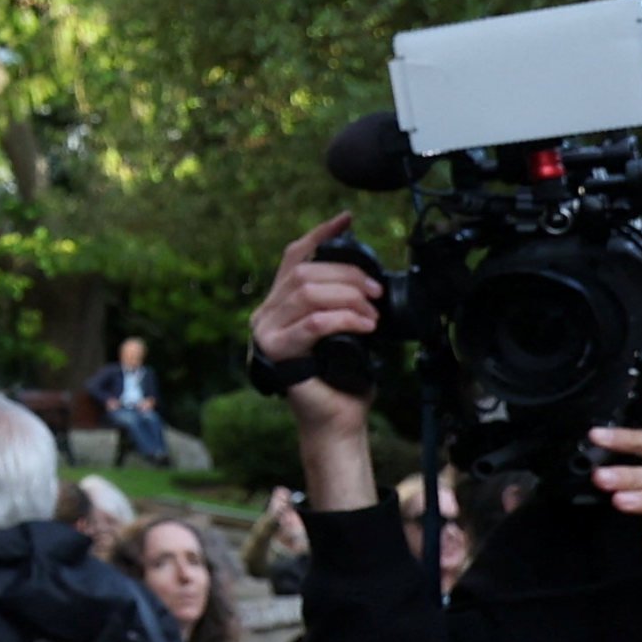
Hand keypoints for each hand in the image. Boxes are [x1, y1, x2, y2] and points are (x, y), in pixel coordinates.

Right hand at [249, 215, 382, 510]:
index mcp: (279, 304)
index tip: (347, 220)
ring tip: (371, 315)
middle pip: (305, 271)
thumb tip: (365, 276)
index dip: (321, 235)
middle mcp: (265, 313)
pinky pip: (313, 322)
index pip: (295, 257)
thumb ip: (340, 300)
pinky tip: (364, 326)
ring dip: (349, 298)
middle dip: (348, 275)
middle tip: (375, 293)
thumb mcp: (346, 328)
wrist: (338, 421)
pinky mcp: (277, 351)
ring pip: (308, 292)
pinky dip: (344, 319)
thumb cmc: (343, 378)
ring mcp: (266, 332)